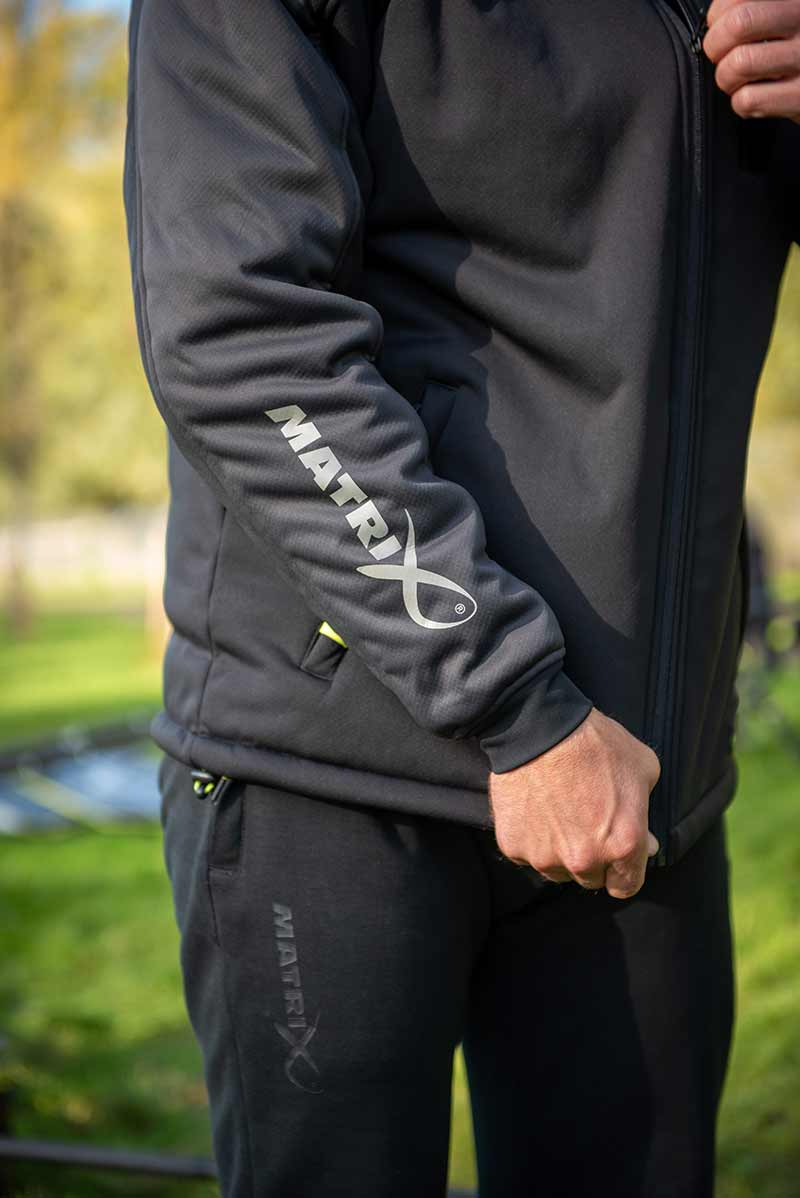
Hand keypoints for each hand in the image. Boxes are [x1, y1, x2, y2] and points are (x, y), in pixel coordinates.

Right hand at [488, 707, 661, 899]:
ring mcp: (545, 856)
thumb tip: (645, 844)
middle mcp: (584, 859)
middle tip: (585, 821)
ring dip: (560, 852)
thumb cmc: (595, 742)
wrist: (539, 726)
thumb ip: (646, 813)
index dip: (623, 870)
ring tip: (558, 813)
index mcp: (623, 844)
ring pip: (556, 870)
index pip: (625, 887)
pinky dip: (532, 838)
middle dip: (592, 857)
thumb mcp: (643, 768)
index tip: (616, 854)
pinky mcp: (513, 846)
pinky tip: (536, 808)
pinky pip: (526, 854)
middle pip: (590, 879)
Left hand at [702, 0, 799, 121]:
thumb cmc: (796, 49)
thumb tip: (718, 14)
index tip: (720, 25)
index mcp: (794, 1)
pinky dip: (741, 103)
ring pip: (740, 64)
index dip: (718, 13)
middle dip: (715, 45)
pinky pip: (749, 99)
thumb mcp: (785, 16)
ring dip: (726, 78)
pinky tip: (754, 96)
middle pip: (739, 24)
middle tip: (720, 55)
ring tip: (737, 79)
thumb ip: (757, 10)